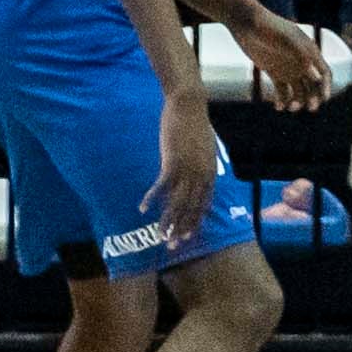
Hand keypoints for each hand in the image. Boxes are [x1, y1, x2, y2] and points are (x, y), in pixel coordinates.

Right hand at [148, 91, 219, 248]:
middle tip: (171, 247)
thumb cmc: (195, 125)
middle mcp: (201, 175)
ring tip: (158, 236)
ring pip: (177, 203)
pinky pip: (161, 186)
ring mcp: (187, 170)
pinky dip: (151, 198)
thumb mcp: (205, 149)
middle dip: (181, 229)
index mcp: (210, 173)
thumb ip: (201, 167)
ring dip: (167, 221)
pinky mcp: (173, 162)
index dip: (194, 223)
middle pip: (190, 209)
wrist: (189, 105)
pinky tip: (142, 209)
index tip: (187, 238)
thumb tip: (197, 179)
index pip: (202, 205)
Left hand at [235, 8, 331, 111]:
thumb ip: (302, 56)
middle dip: (314, 97)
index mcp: (309, 52)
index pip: (324, 73)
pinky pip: (283, 91)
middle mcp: (301, 62)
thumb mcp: (286, 39)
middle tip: (309, 108)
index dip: (326, 86)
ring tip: (290, 107)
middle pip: (314, 85)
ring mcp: (288, 68)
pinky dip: (282, 100)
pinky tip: (278, 106)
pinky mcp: (274, 73)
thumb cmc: (269, 28)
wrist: (246, 23)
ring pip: (299, 91)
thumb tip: (316, 77)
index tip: (323, 99)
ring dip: (298, 101)